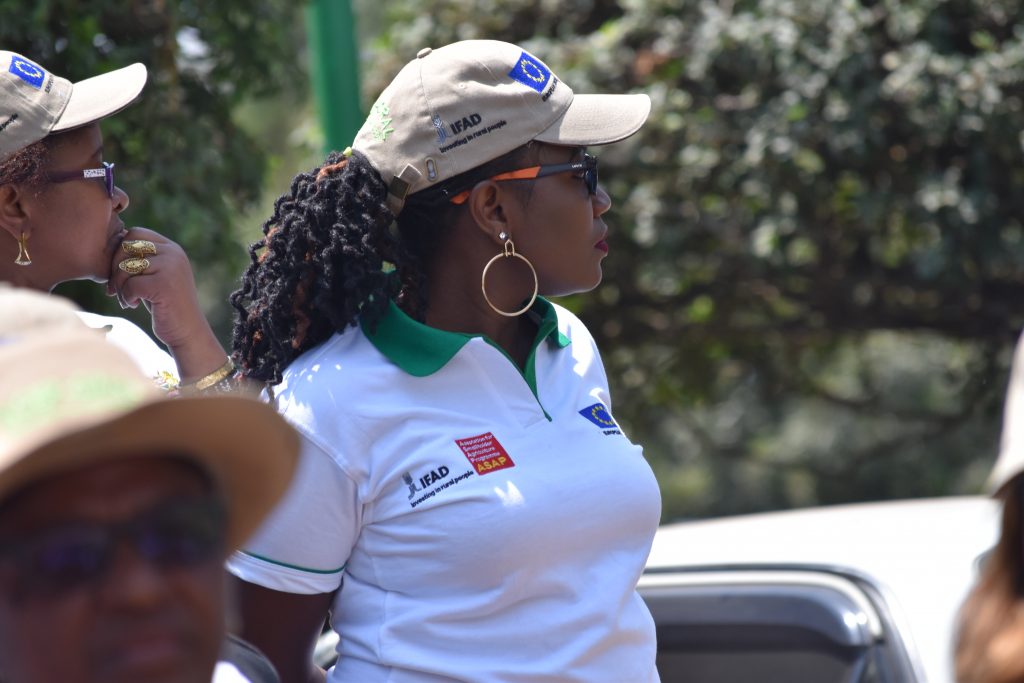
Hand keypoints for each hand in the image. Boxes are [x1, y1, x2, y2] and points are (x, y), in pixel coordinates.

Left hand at [106, 226, 226, 381]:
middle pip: (127, 246)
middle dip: (115, 268)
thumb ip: (141, 259)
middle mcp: (174, 254)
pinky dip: (126, 297)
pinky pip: (130, 284)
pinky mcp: (164, 285)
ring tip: (126, 299)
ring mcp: (171, 268)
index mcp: (172, 248)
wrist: (187, 332)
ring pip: (126, 266)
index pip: (135, 233)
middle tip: (115, 288)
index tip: (119, 274)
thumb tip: (112, 241)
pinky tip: (134, 305)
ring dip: (119, 285)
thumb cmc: (166, 305)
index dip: (120, 252)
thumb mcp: (155, 276)